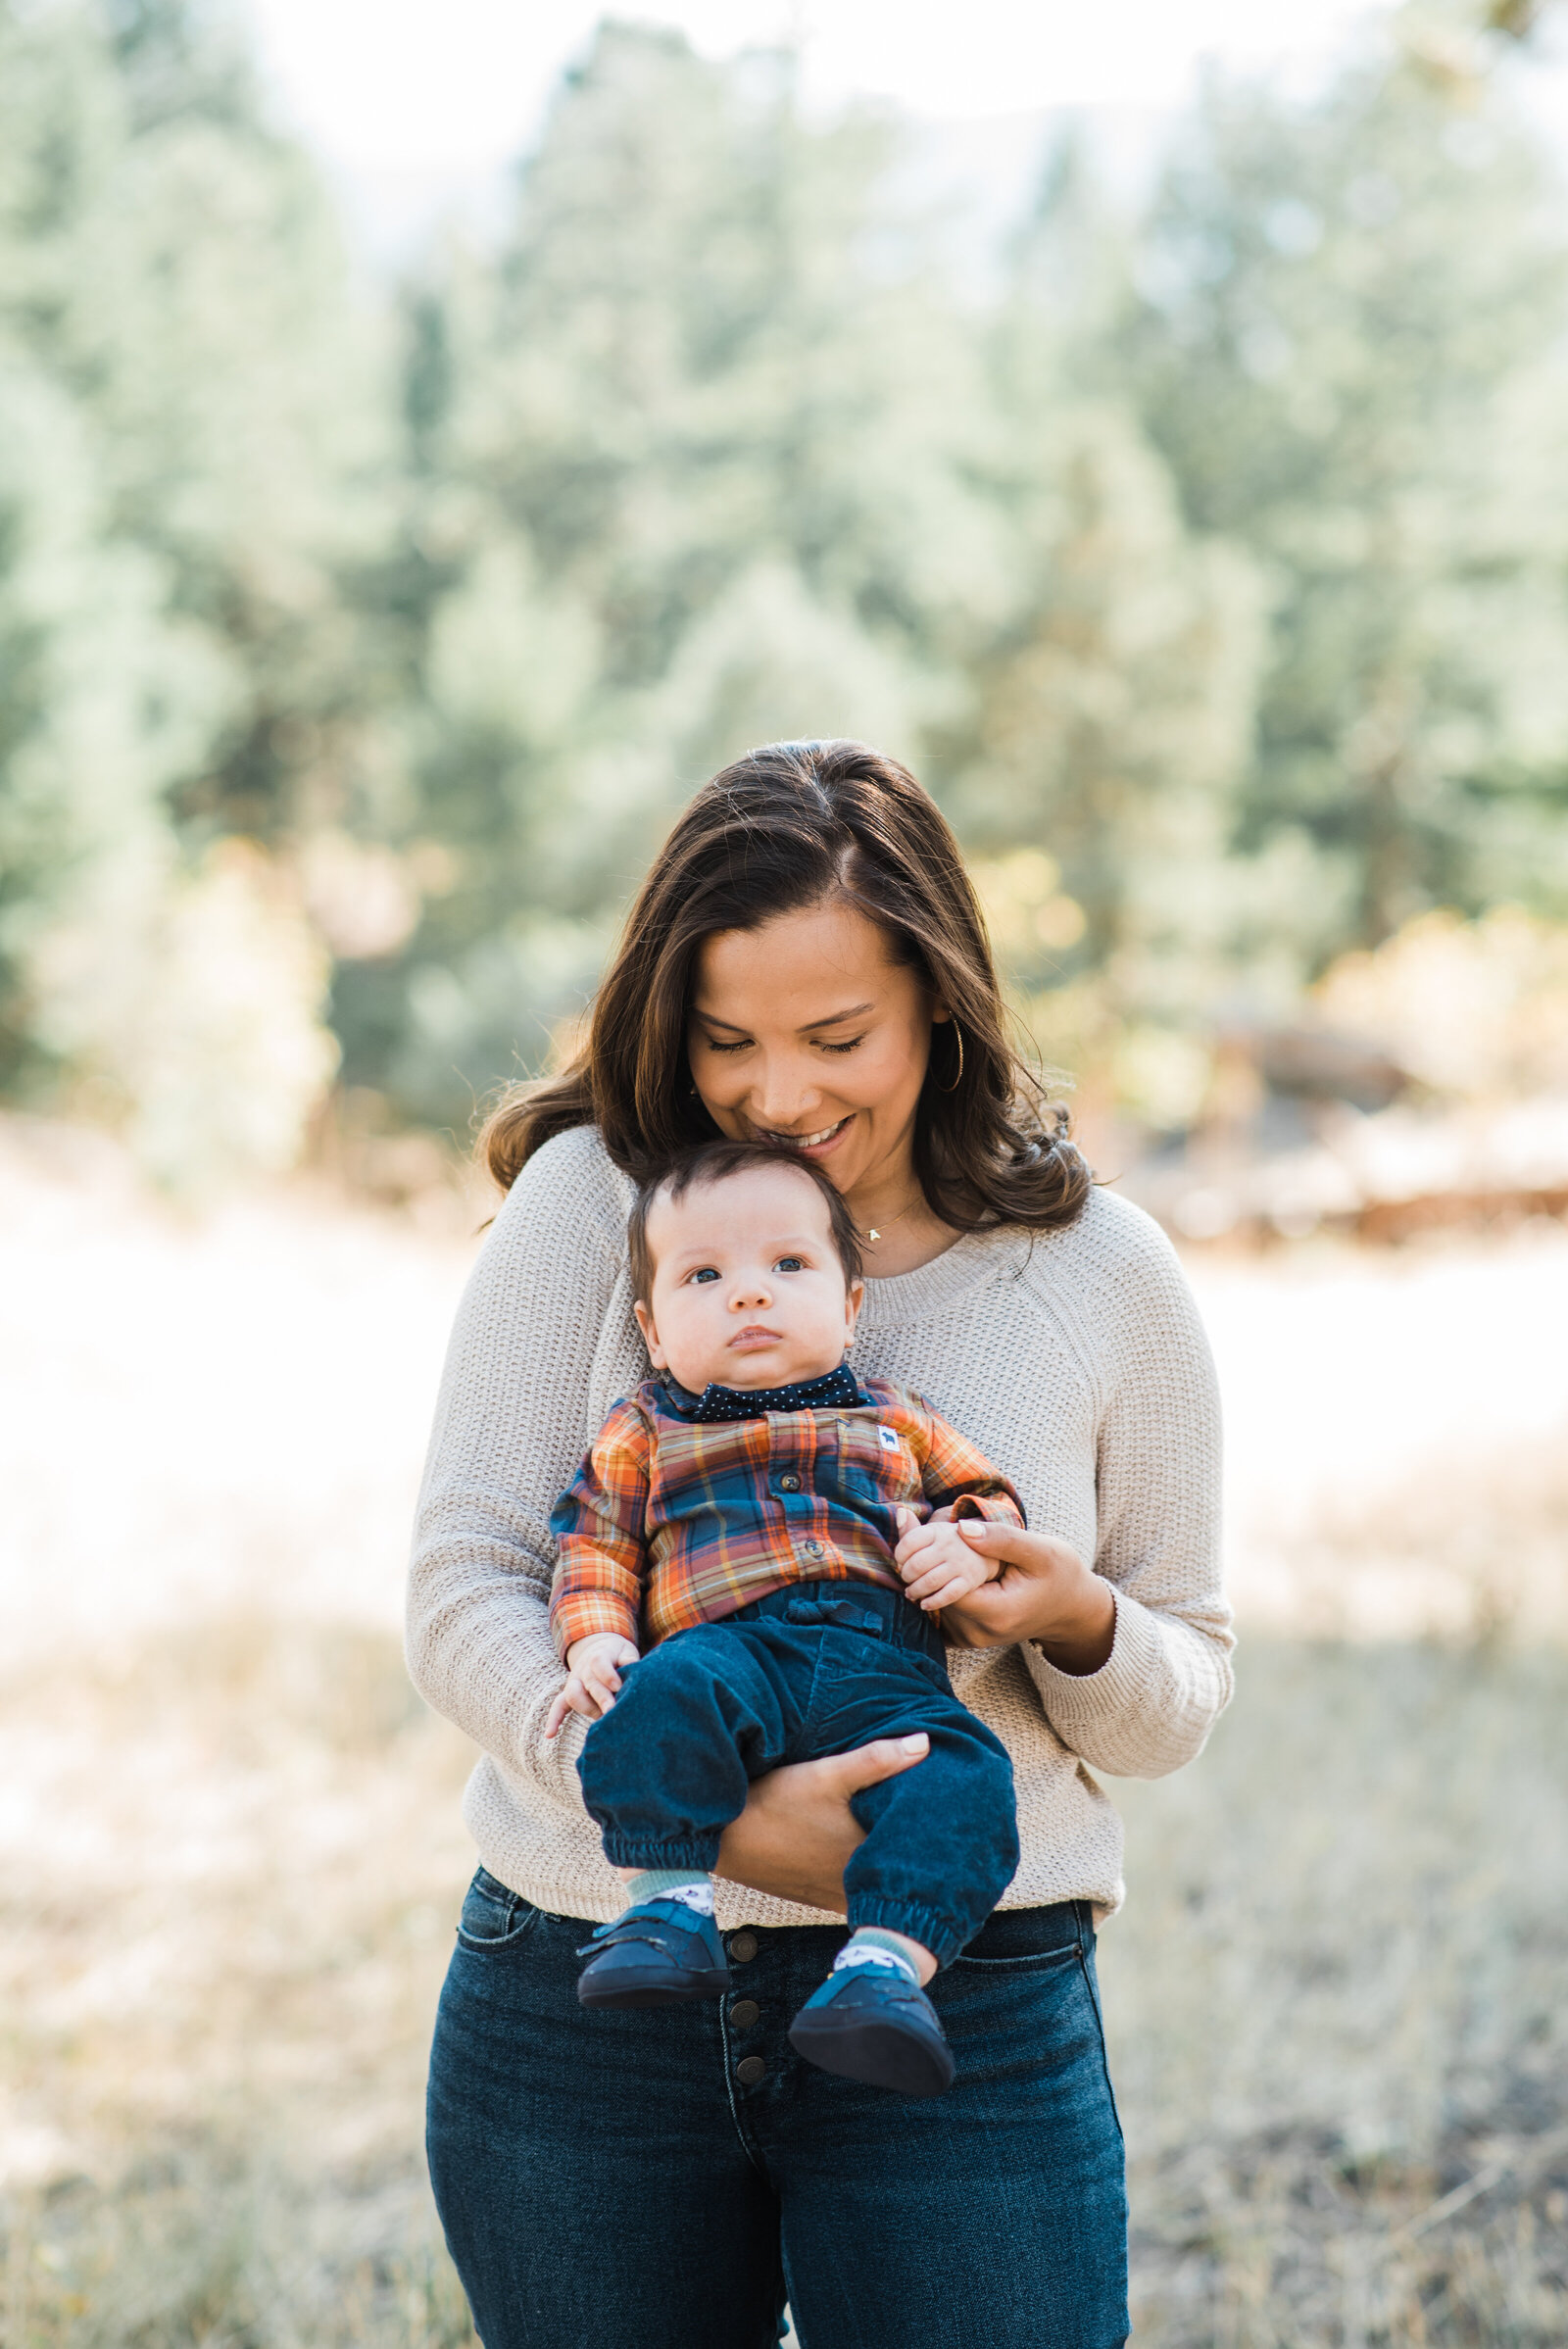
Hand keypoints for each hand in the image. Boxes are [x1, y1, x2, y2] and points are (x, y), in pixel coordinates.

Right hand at [543, 1633, 640, 1737]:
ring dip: (588, 1709)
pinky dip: (554, 1719)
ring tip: (603, 1720)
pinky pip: (558, 1705)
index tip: (618, 1686)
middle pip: (588, 1683)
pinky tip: (550, 1734)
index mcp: (599, 1655)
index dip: (608, 1675)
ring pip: (573, 1695)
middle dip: (601, 1698)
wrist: (598, 1648)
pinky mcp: (569, 1693)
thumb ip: (629, 1659)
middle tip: (612, 1711)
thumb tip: (632, 1668)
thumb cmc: (617, 1654)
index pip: (599, 1662)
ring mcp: (574, 1682)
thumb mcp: (625, 1650)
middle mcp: (583, 1669)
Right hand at [714, 1735, 930, 1913]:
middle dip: (921, 1850)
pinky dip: (870, 1877)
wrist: (724, 1840)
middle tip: (941, 1821)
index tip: (958, 1813)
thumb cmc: (775, 1804)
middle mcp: (857, 1882)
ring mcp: (837, 1894)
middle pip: (902, 1870)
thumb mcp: (824, 1775)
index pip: (921, 1852)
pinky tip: (871, 1857)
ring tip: (912, 1838)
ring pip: (880, 1883)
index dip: (940, 1834)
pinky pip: (858, 1891)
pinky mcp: (819, 1895)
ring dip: (894, 1865)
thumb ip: (876, 1760)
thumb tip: (926, 1743)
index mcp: (868, 1853)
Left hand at [892, 1505, 998, 1611]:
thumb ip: (912, 1528)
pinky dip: (933, 1602)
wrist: (985, 1552)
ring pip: (929, 1582)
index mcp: (937, 1531)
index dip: (899, 1556)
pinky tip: (924, 1604)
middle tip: (906, 1579)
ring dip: (915, 1591)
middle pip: (916, 1564)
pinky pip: (947, 1595)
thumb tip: (901, 1512)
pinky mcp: (969, 1581)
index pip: (908, 1543)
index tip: (901, 1561)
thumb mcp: (932, 1533)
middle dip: (906, 1575)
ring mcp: (960, 1563)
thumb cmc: (949, 1544)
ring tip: (911, 1593)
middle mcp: (949, 1545)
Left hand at [937, 1524, 1116, 1674]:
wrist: (1072, 1609)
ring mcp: (970, 1640)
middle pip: (934, 1594)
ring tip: (951, 1551)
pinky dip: (939, 1591)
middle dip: (933, 1564)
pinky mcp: (966, 1638)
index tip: (942, 1533)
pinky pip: (938, 1613)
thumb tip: (961, 1528)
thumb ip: (1001, 1540)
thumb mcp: (1041, 1550)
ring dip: (934, 1575)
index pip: (944, 1585)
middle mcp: (978, 1633)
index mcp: (995, 1613)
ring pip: (933, 1602)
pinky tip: (952, 1572)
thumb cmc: (1060, 1575)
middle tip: (943, 1535)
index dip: (935, 1556)